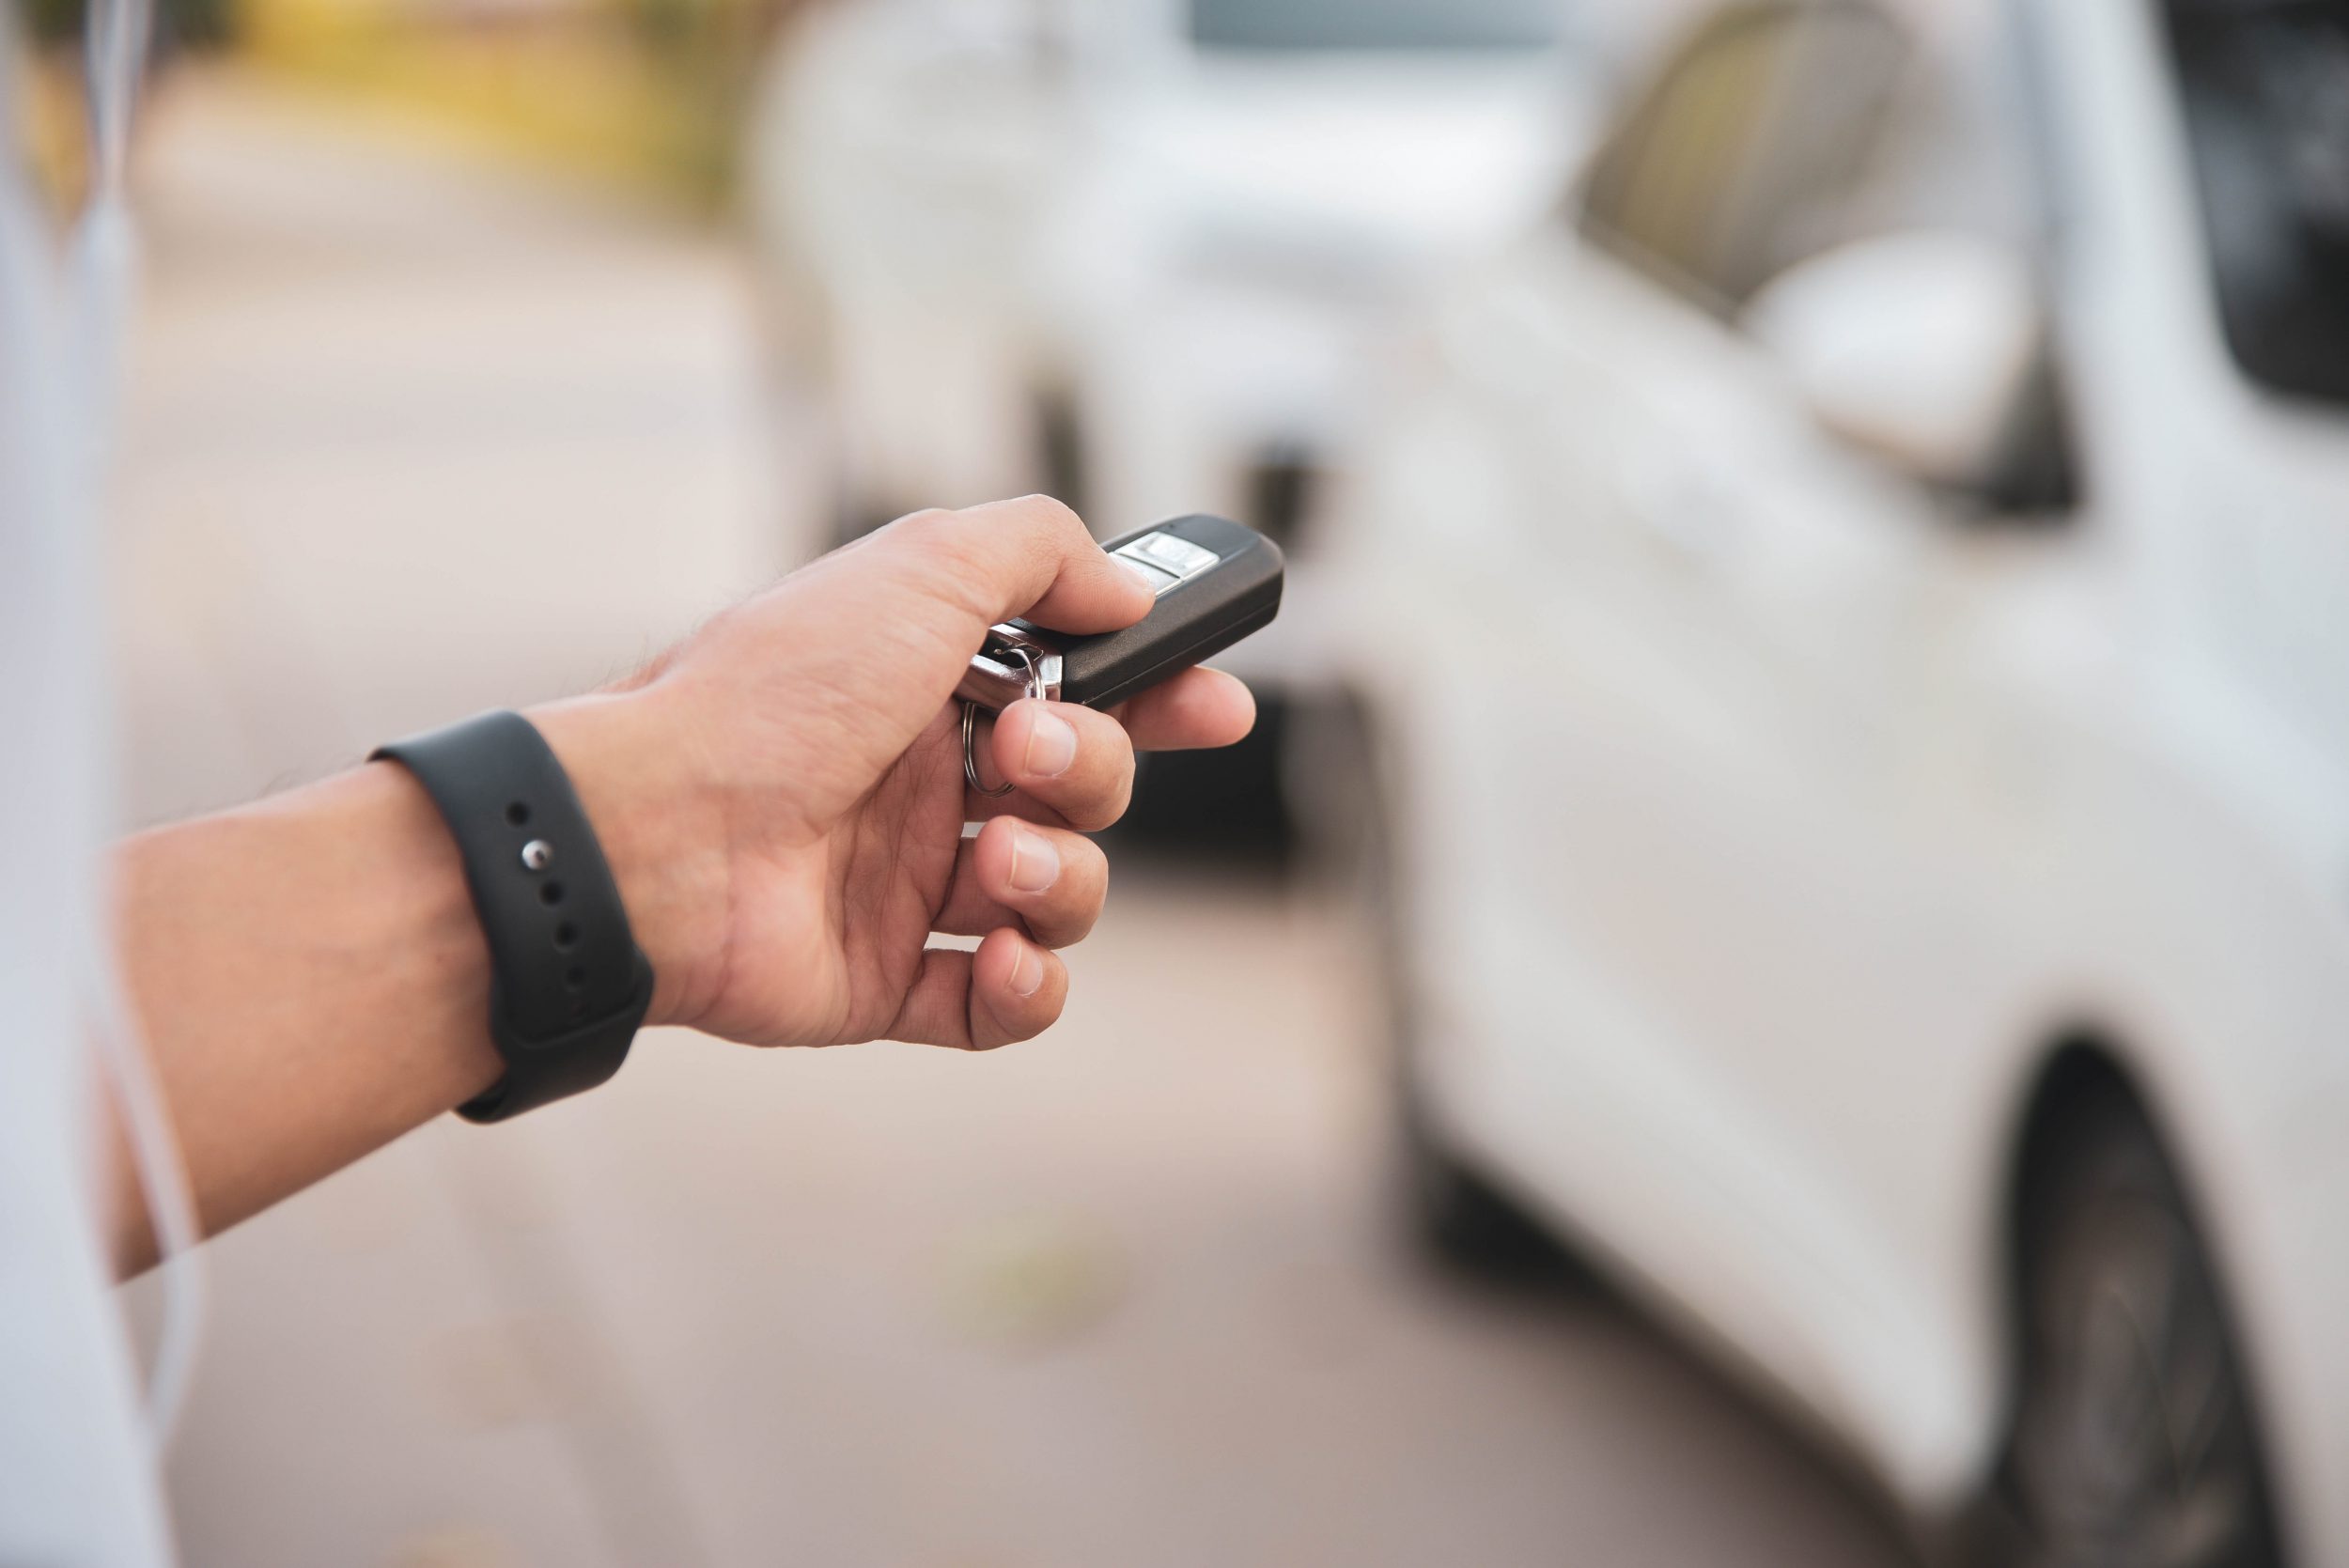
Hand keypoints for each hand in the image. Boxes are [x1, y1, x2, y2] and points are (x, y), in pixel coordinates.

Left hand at [532, 496, 1255, 1050]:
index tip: (1218, 706)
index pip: (1086, 688)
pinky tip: (1000, 955)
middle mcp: (928, 780)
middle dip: (1095, 773)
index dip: (1163, 696)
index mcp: (936, 682)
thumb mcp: (921, 565)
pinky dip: (1028, 989)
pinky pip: (1004, 1004)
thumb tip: (1126, 589)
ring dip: (1063, 878)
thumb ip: (1042, 552)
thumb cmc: (776, 692)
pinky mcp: (889, 982)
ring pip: (1063, 896)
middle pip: (1092, 789)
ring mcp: (910, 886)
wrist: (660, 832)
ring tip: (993, 863)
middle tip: (1024, 757)